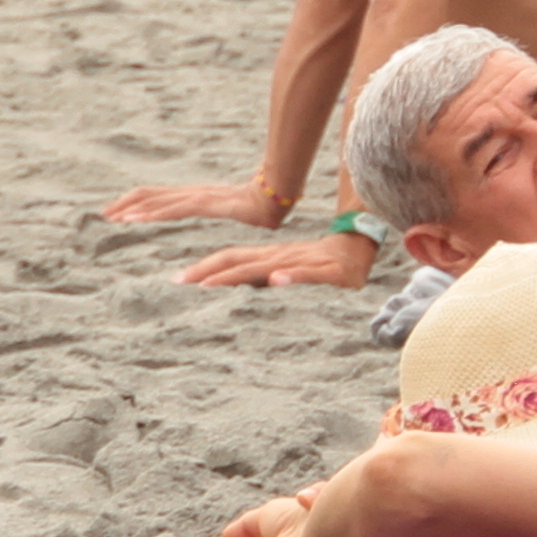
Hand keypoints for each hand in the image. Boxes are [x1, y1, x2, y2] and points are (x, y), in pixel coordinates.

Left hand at [100, 177, 278, 226]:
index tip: (120, 211)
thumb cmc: (263, 206)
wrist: (280, 197)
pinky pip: (174, 209)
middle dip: (128, 203)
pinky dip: (153, 213)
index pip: (162, 196)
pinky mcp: (207, 203)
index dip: (140, 201)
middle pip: (154, 195)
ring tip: (113, 217)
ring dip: (134, 209)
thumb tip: (228, 207)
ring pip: (159, 200)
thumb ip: (227, 208)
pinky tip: (137, 219)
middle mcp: (195, 193)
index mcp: (199, 195)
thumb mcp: (237, 209)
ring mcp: (200, 196)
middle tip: (105, 213)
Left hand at [178, 232, 382, 290]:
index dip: (204, 268)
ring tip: (210, 283)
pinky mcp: (326, 271)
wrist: (360, 250)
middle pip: (238, 261)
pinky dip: (292, 276)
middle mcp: (279, 257)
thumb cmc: (321, 264)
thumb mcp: (287, 271)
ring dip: (236, 275)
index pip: (231, 259)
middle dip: (207, 270)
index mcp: (269, 257)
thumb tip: (234, 287)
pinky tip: (278, 279)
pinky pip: (307, 273)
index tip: (177, 278)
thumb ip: (262, 277)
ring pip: (264, 267)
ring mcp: (300, 262)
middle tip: (178, 280)